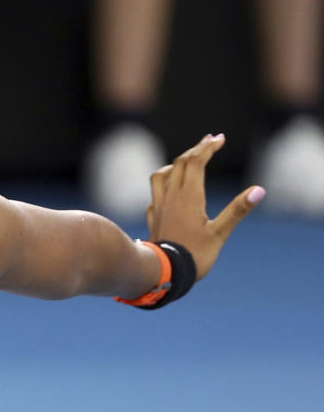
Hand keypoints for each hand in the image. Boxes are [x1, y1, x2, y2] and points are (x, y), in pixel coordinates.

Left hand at [146, 133, 264, 278]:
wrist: (163, 273)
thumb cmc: (194, 255)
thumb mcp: (220, 233)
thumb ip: (237, 210)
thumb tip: (259, 191)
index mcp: (189, 196)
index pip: (197, 161)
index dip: (208, 147)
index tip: (220, 138)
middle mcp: (171, 196)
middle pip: (180, 163)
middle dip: (196, 149)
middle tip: (210, 141)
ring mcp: (158, 206)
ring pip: (162, 175)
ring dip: (175, 164)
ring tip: (185, 162)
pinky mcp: (152, 217)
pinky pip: (155, 194)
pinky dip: (163, 185)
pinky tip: (168, 191)